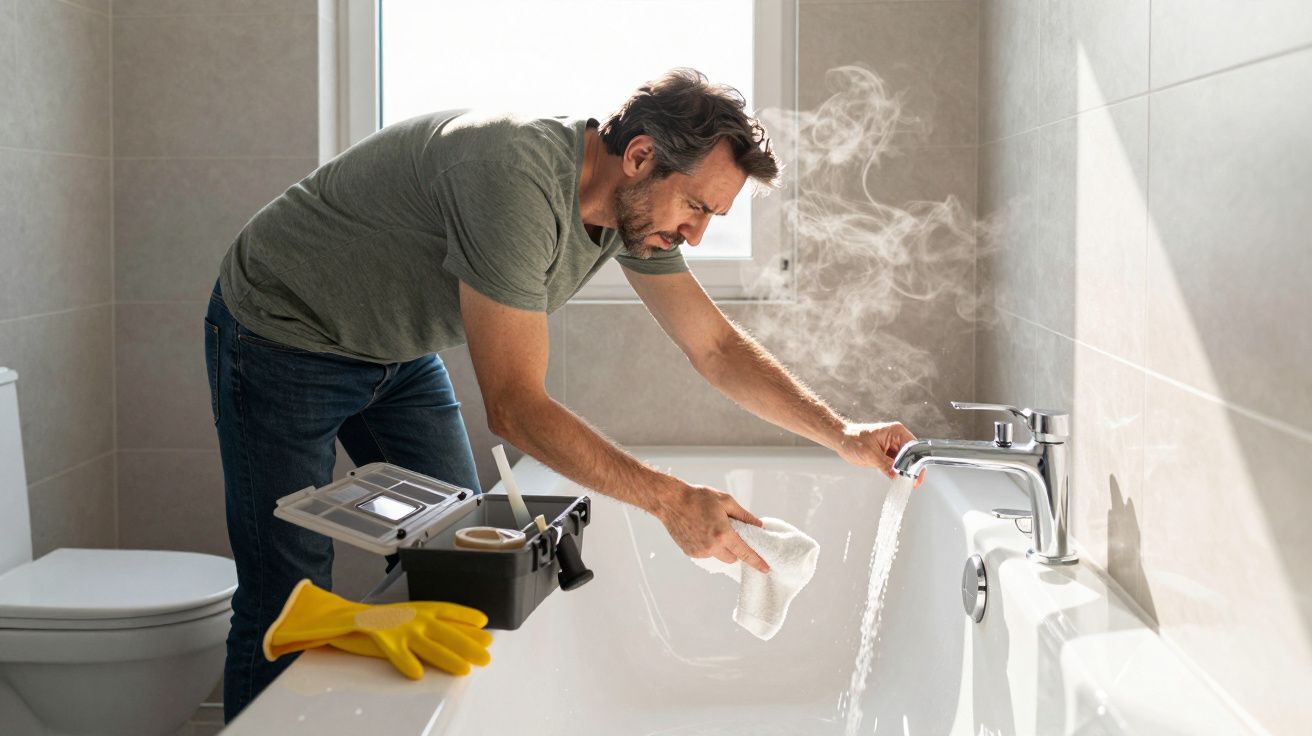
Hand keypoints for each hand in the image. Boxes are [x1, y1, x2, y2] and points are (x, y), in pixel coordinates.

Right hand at [654, 483, 770, 573]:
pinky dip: (708, 546)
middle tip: (729, 532)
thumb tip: (758, 525)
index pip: (745, 552)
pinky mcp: (690, 553)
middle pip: (732, 558)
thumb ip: (744, 515)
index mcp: (723, 533)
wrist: (670, 501)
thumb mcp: (725, 501)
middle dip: (735, 549)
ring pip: (719, 557)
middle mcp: (711, 546)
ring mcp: (699, 552)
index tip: (766, 569)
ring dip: (721, 548)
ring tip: (711, 529)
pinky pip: (706, 554)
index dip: (757, 561)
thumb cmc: (697, 497)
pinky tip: (701, 531)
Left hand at [836, 421, 923, 484]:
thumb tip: (898, 476)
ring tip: (904, 482)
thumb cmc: (853, 440)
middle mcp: (897, 437)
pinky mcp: (888, 453)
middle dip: (912, 469)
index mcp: (896, 431)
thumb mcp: (870, 455)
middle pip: (912, 455)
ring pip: (906, 461)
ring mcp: (893, 445)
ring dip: (904, 471)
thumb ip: (886, 465)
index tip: (916, 476)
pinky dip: (897, 471)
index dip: (916, 463)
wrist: (841, 440)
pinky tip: (897, 479)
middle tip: (912, 483)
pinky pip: (897, 463)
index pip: (913, 448)